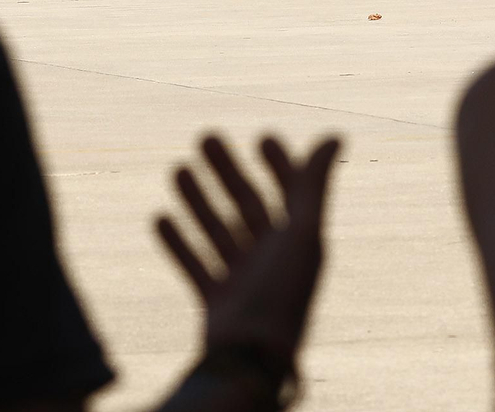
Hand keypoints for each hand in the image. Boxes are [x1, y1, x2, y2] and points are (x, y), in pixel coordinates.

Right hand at [155, 135, 341, 367]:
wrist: (251, 359)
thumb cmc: (281, 295)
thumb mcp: (302, 234)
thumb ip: (313, 186)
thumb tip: (334, 134)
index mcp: (300, 246)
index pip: (292, 195)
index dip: (281, 165)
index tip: (261, 137)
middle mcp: (273, 261)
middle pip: (249, 206)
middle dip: (228, 172)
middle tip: (205, 137)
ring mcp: (244, 281)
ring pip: (219, 231)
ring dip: (199, 199)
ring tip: (178, 168)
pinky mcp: (216, 302)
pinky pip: (195, 265)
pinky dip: (178, 242)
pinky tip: (160, 218)